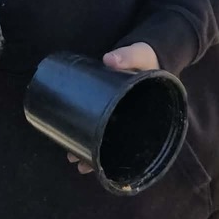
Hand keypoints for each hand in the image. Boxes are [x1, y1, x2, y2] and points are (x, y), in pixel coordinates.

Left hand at [66, 43, 159, 174]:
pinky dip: (86, 131)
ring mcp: (119, 114)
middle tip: (79, 163)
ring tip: (72, 157)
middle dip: (98, 155)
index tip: (101, 158)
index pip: (133, 138)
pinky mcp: (108, 107)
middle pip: (116, 144)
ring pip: (105, 138)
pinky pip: (98, 122)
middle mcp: (132, 118)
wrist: (145, 54)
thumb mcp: (140, 56)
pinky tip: (71, 139)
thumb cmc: (146, 59)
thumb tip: (108, 60)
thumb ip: (127, 56)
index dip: (118, 152)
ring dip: (89, 148)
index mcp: (144, 112)